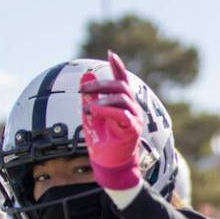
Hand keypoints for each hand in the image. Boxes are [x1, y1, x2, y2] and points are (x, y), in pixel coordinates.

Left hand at [80, 51, 143, 190]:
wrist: (108, 164)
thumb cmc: (102, 141)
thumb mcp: (91, 114)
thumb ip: (90, 96)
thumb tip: (86, 76)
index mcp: (123, 104)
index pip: (122, 81)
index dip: (118, 67)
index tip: (110, 54)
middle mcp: (132, 109)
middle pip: (121, 87)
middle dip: (102, 85)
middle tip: (85, 89)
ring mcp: (134, 119)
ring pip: (123, 99)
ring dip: (103, 99)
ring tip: (89, 107)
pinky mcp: (133, 130)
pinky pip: (123, 115)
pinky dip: (108, 111)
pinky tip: (96, 111)